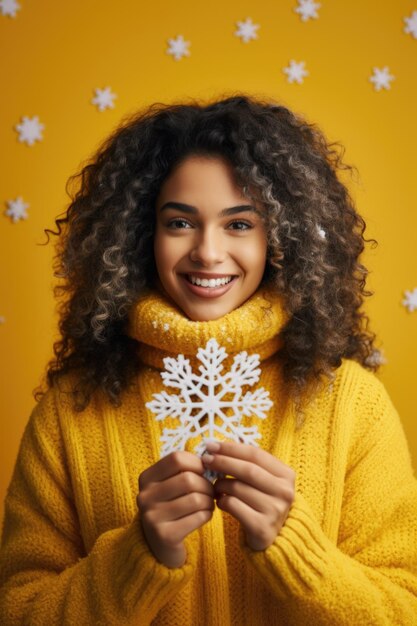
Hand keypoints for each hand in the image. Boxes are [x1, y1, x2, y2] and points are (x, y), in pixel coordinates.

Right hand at [137, 451, 214, 567]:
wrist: (160, 544)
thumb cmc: (172, 506)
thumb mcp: (170, 484)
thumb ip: (185, 469)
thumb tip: (212, 459)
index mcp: (146, 478)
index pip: (177, 459)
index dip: (196, 463)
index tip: (204, 472)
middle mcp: (145, 496)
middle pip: (188, 479)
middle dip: (207, 485)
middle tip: (211, 492)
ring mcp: (152, 516)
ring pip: (196, 499)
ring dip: (209, 501)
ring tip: (208, 504)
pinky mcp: (164, 535)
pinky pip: (198, 517)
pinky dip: (207, 514)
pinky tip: (204, 516)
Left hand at [202, 440, 295, 550]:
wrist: (272, 538)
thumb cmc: (262, 501)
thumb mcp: (264, 480)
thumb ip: (248, 463)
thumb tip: (217, 446)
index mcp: (286, 474)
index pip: (255, 454)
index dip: (231, 448)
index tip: (211, 445)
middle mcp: (285, 492)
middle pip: (247, 469)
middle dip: (223, 462)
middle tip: (205, 459)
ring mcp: (275, 510)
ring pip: (238, 488)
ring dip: (220, 484)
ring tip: (215, 485)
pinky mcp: (262, 527)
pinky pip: (234, 506)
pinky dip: (222, 500)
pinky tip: (220, 501)